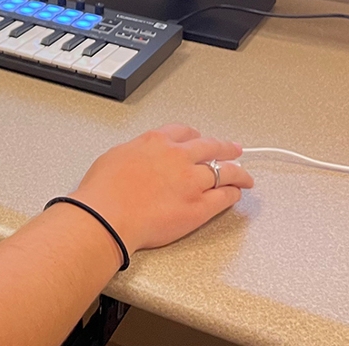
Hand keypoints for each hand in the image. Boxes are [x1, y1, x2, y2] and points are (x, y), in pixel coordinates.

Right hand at [68, 124, 252, 254]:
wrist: (107, 216)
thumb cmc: (103, 191)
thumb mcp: (116, 156)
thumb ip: (137, 152)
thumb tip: (142, 156)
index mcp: (155, 142)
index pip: (184, 132)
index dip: (196, 136)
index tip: (200, 139)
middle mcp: (178, 157)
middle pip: (211, 146)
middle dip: (225, 148)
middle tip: (234, 150)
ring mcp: (192, 182)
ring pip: (226, 170)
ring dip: (238, 172)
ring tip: (245, 175)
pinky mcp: (199, 207)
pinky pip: (225, 197)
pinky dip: (234, 193)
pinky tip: (237, 193)